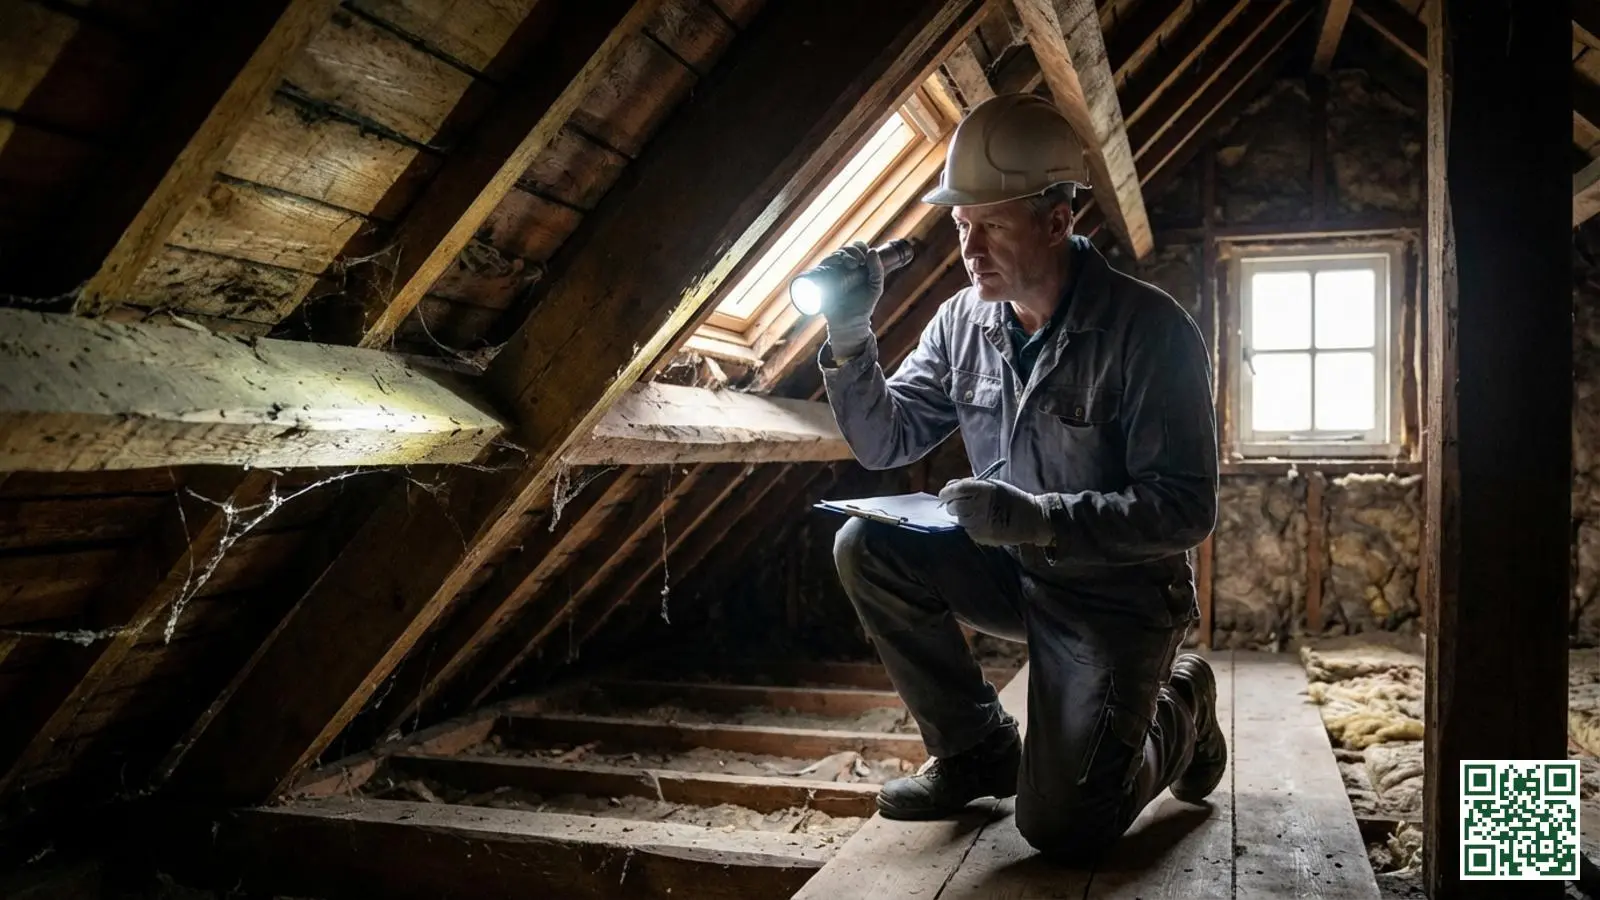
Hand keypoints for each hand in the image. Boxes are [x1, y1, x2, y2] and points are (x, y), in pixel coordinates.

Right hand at [823, 241, 883, 358]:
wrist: (850, 322)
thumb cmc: (864, 306)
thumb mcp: (875, 287)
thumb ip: (877, 269)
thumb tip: (872, 250)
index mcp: (857, 267)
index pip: (856, 248)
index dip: (860, 247)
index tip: (865, 257)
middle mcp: (844, 268)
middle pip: (845, 249)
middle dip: (852, 251)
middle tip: (858, 262)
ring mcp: (832, 274)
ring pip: (834, 255)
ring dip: (842, 254)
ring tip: (851, 264)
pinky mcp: (823, 280)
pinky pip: (822, 266)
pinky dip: (828, 261)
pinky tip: (836, 262)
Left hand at [938, 478, 1053, 546]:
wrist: (1031, 518)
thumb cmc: (1010, 498)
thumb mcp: (992, 485)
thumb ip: (971, 484)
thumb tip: (950, 487)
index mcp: (983, 489)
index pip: (955, 489)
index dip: (947, 492)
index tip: (945, 494)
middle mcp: (980, 506)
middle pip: (953, 506)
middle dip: (954, 505)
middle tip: (961, 504)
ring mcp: (979, 523)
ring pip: (959, 519)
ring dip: (963, 515)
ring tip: (977, 513)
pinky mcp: (980, 535)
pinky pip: (967, 529)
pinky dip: (970, 525)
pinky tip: (982, 522)